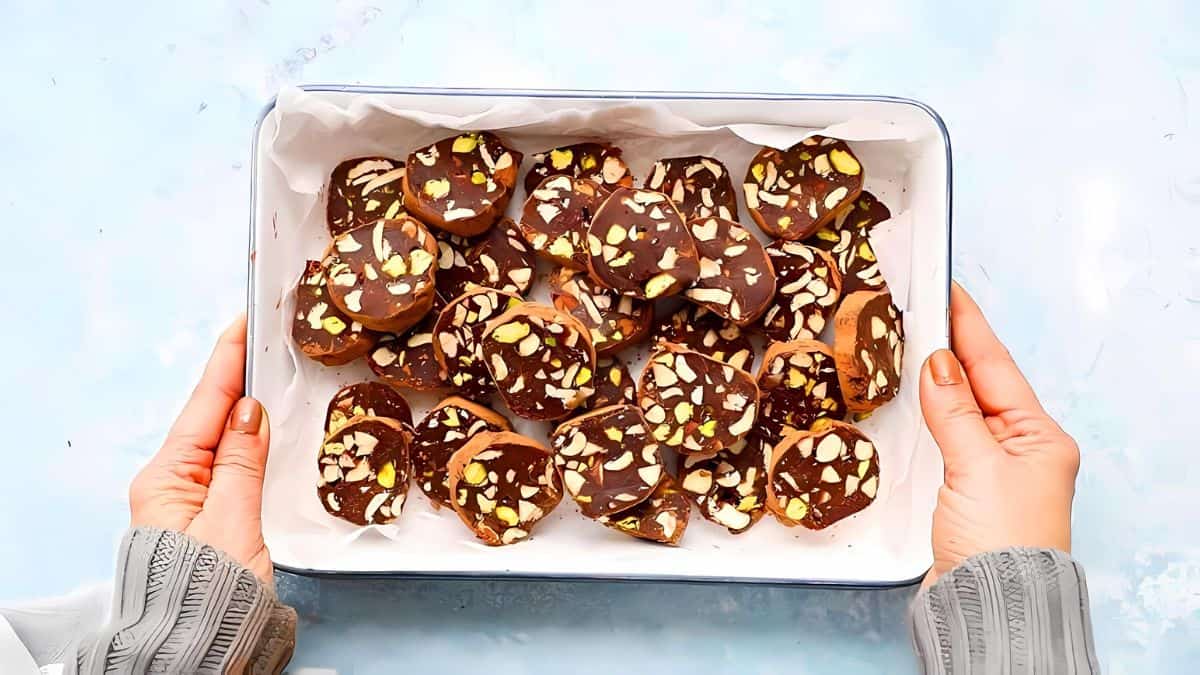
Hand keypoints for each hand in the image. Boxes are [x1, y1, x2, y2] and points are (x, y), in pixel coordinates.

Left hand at [129, 315, 273, 584]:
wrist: (201, 647)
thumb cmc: (212, 595)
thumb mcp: (232, 521)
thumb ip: (242, 461)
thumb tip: (248, 410)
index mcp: (169, 477)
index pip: (205, 404)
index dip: (228, 360)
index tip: (243, 321)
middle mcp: (173, 483)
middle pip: (209, 414)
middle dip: (236, 374)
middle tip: (261, 334)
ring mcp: (188, 498)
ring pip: (220, 436)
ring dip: (242, 402)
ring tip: (264, 366)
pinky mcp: (207, 513)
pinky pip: (228, 460)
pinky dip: (245, 435)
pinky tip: (259, 422)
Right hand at [919, 284, 1079, 586]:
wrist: (990, 607)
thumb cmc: (999, 543)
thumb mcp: (977, 467)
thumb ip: (954, 411)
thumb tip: (938, 362)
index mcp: (1038, 437)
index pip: (994, 365)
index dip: (968, 325)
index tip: (948, 288)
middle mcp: (1018, 449)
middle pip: (978, 382)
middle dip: (949, 345)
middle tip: (920, 305)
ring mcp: (991, 470)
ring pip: (958, 408)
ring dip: (935, 377)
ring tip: (909, 339)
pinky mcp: (964, 490)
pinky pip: (945, 436)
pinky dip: (927, 412)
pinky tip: (911, 397)